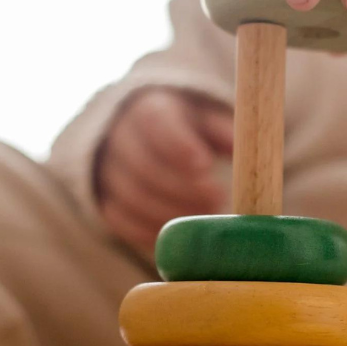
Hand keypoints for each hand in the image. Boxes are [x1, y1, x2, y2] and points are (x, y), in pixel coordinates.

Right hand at [96, 87, 232, 252]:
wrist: (146, 137)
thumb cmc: (188, 128)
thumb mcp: (208, 120)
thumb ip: (223, 131)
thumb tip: (241, 147)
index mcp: (148, 109)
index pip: (156, 123)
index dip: (179, 146)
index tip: (206, 165)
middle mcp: (120, 138)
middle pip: (144, 166)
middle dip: (182, 188)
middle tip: (218, 199)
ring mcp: (108, 171)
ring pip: (132, 197)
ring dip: (172, 212)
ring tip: (206, 217)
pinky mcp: (105, 200)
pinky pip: (120, 220)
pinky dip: (149, 231)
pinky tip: (180, 236)